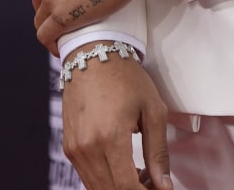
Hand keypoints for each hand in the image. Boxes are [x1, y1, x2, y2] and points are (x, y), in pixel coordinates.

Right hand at [61, 52, 171, 189]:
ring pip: (97, 187)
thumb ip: (158, 152)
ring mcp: (75, 149)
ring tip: (142, 176)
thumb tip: (163, 184)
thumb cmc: (126, 78)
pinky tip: (125, 169)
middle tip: (154, 183)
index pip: (126, 187)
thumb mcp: (153, 110)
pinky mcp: (70, 147)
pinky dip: (106, 180)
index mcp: (110, 138)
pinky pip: (87, 176)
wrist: (92, 56)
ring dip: (120, 188)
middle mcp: (87, 148)